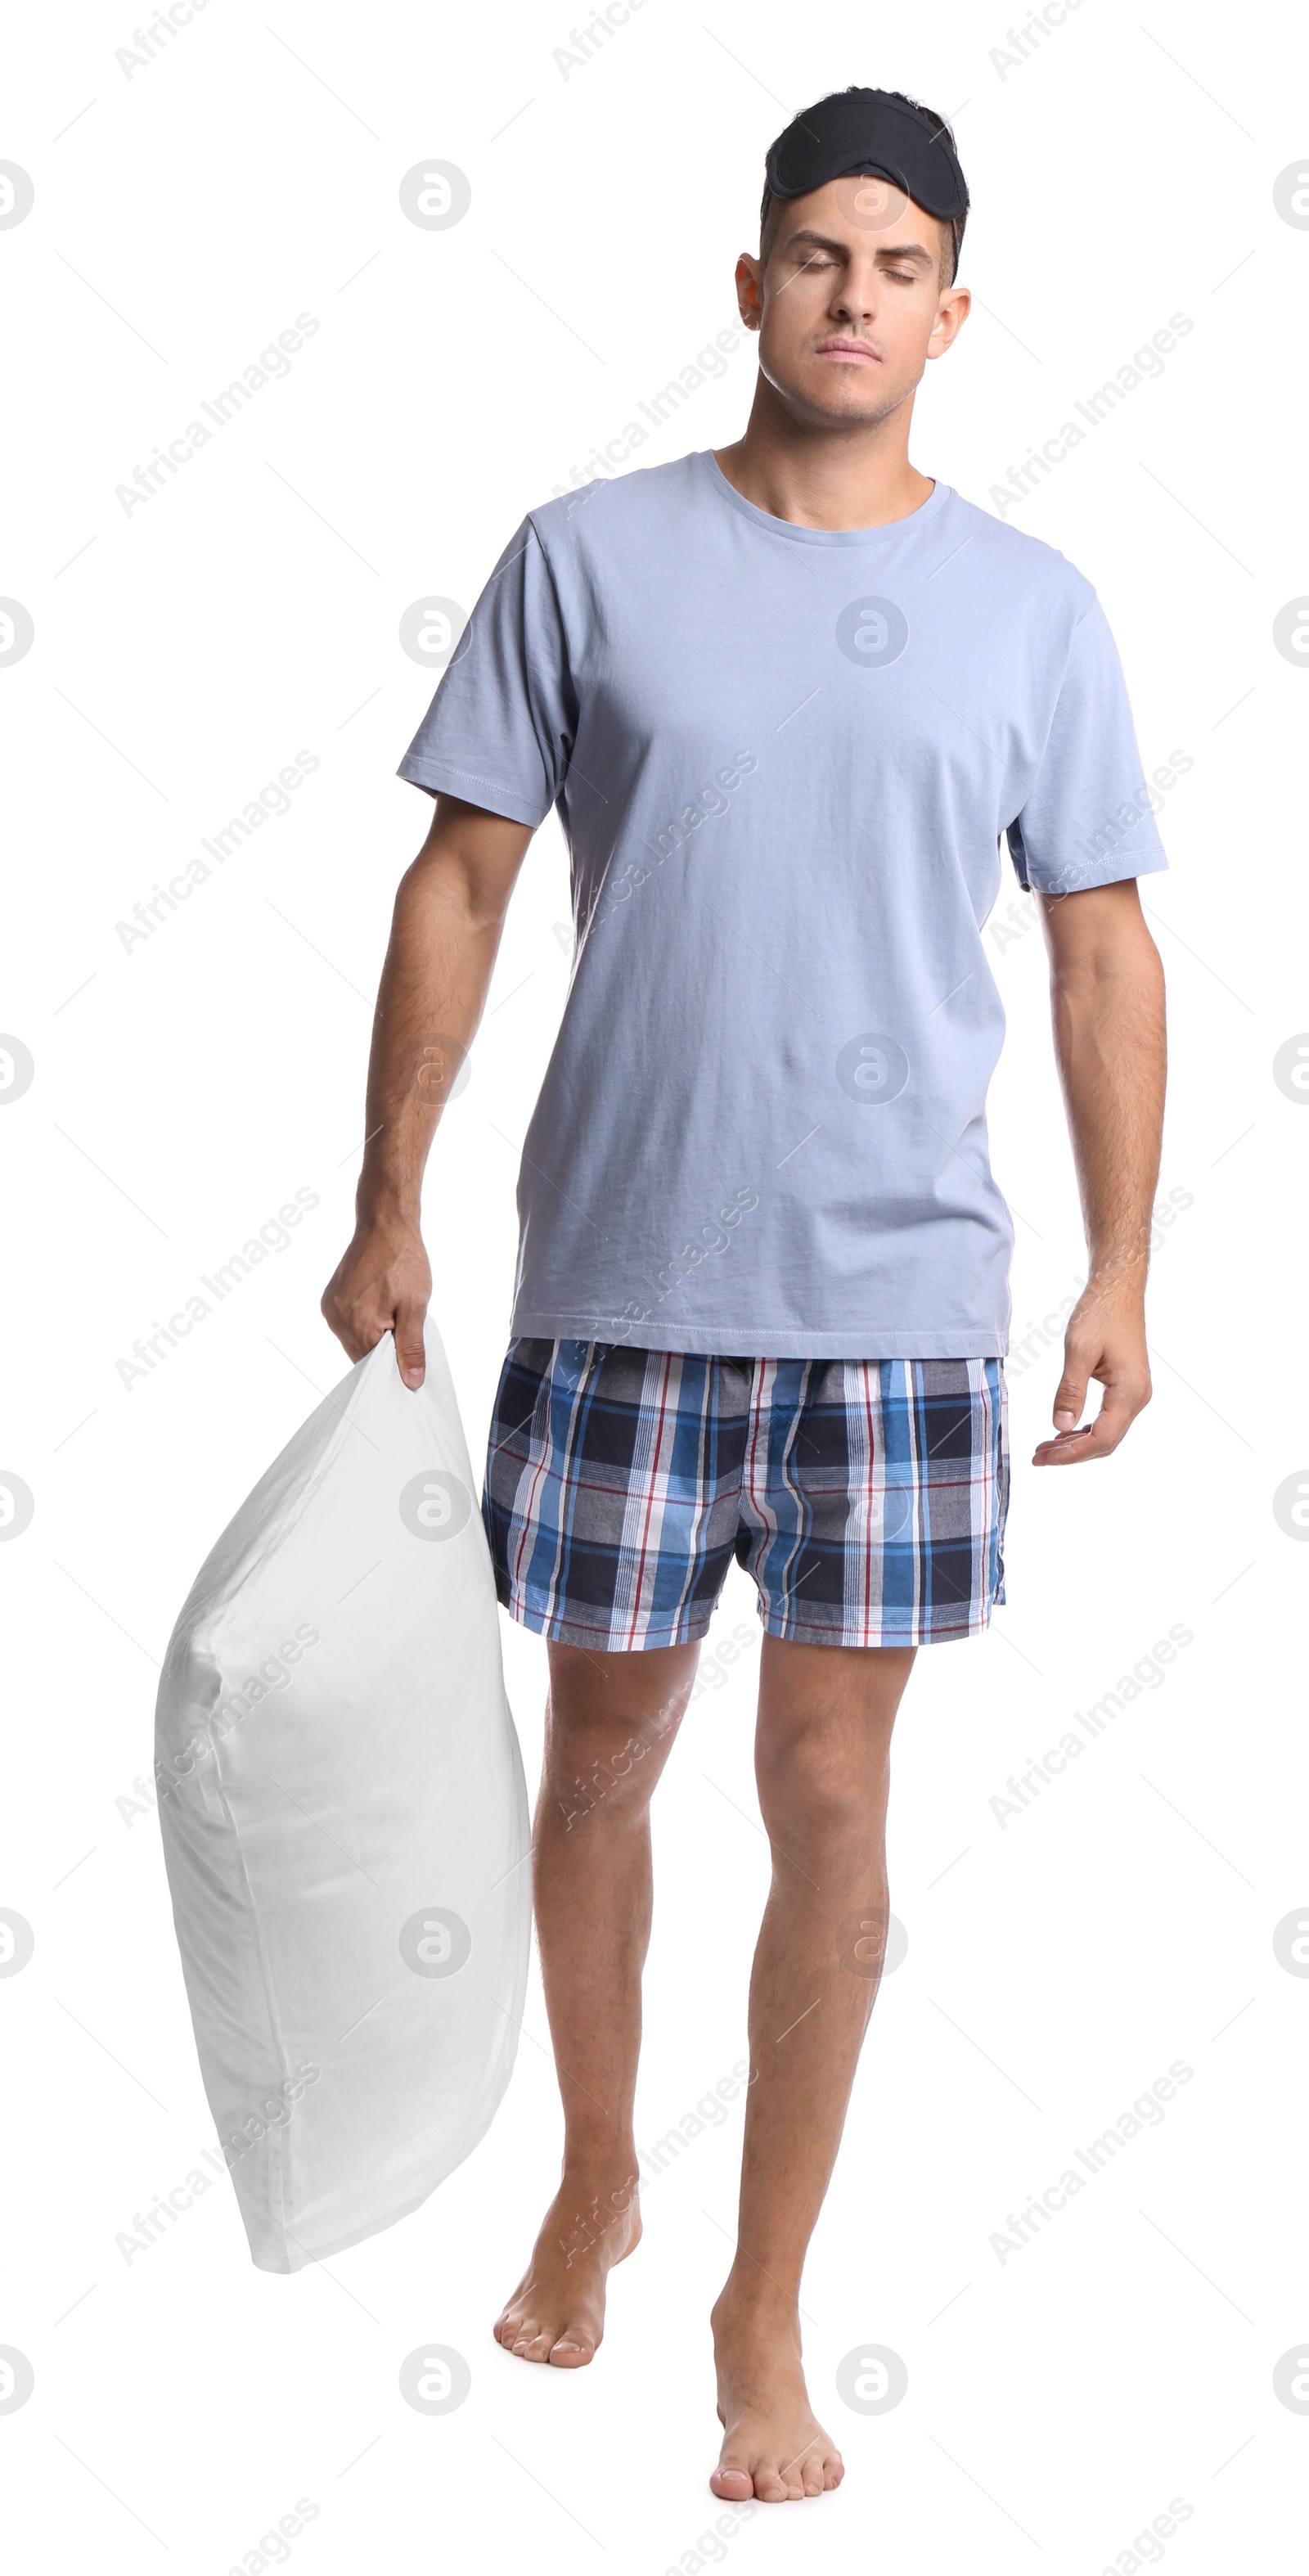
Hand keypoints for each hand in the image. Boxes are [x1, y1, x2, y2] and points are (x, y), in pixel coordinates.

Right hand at [320, 1215, 431, 1389]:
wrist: (385, 1227)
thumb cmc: (403, 1263)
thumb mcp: (415, 1308)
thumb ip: (411, 1348)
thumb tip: (411, 1382)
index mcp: (359, 1327)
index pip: (374, 1368)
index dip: (393, 1367)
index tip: (409, 1360)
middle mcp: (338, 1321)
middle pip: (361, 1356)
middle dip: (383, 1350)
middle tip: (404, 1330)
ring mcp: (331, 1310)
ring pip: (354, 1341)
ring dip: (372, 1336)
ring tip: (391, 1312)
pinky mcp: (329, 1300)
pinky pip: (346, 1324)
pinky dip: (362, 1323)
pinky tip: (378, 1305)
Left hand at [1031, 1280, 1151, 1465]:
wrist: (1118, 1289)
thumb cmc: (1100, 1313)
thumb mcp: (1078, 1350)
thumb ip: (1070, 1391)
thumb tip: (1060, 1426)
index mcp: (1130, 1391)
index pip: (1101, 1439)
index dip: (1071, 1454)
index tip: (1043, 1459)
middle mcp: (1138, 1397)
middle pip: (1105, 1442)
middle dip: (1071, 1454)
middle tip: (1037, 1457)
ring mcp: (1135, 1393)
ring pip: (1107, 1434)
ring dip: (1076, 1444)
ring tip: (1044, 1448)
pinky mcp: (1127, 1388)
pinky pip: (1108, 1419)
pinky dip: (1085, 1430)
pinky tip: (1063, 1431)